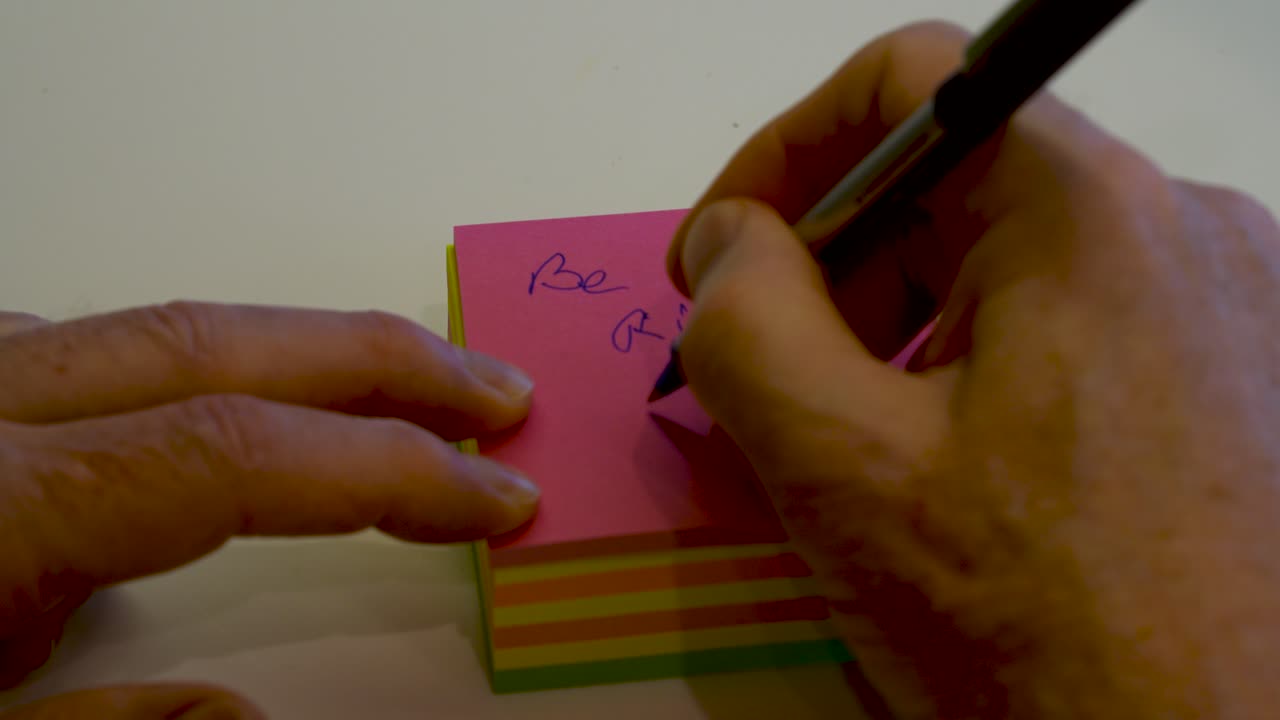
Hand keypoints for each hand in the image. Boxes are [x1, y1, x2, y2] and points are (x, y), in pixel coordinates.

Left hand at [0, 302, 539, 715]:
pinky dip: (198, 363)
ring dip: (300, 349)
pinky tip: (238, 393)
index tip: (496, 494)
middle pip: (219, 347)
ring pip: (159, 327)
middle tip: (497, 391)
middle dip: (381, 362)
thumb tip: (241, 715)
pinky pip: (93, 346)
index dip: (390, 469)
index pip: (237, 455)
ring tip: (401, 385)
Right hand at [667, 22, 1279, 719]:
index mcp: (1090, 210)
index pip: (910, 79)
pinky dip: (974, 368)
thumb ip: (746, 324)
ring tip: (857, 442)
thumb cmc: (1042, 628)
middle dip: (833, 261)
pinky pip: (1070, 326)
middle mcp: (1180, 229)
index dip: (781, 153)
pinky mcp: (1233, 380)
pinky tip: (949, 472)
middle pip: (957, 176)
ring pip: (1009, 260)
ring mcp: (1223, 306)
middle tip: (769, 373)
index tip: (721, 254)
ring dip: (899, 326)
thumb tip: (726, 239)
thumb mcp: (843, 469)